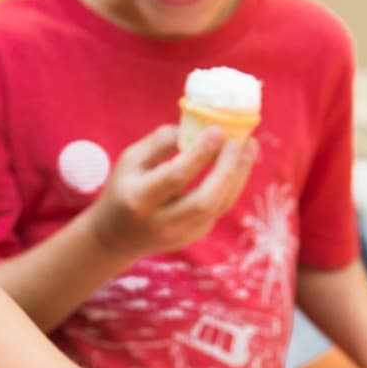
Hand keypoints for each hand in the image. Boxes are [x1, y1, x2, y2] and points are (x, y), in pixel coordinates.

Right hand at [89, 123, 257, 259]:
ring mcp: (180, 233)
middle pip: (205, 200)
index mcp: (139, 199)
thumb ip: (158, 143)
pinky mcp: (193, 236)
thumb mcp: (129, 162)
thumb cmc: (124, 188)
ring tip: (249, 147)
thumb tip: (193, 129)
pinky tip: (238, 163)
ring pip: (219, 206)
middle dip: (227, 170)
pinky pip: (219, 208)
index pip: (175, 176)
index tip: (217, 130)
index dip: (199, 153)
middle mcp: (161, 221)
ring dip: (239, 175)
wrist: (117, 237)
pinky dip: (232, 184)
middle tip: (239, 142)